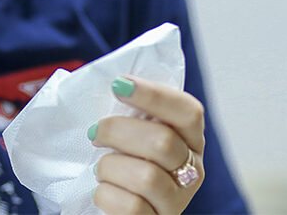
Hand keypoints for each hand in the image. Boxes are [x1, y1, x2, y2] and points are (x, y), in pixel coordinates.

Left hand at [90, 75, 205, 213]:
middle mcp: (192, 170)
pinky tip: (102, 191)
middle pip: (163, 142)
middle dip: (118, 131)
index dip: (154, 95)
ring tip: (99, 167)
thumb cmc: (120, 162)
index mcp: (189, 139)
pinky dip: (106, 195)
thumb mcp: (131, 134)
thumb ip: (129, 111)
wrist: (114, 207)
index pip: (188, 111)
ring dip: (110, 167)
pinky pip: (131, 207)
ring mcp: (177, 200)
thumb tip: (112, 84)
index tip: (118, 85)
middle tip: (94, 133)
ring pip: (147, 178)